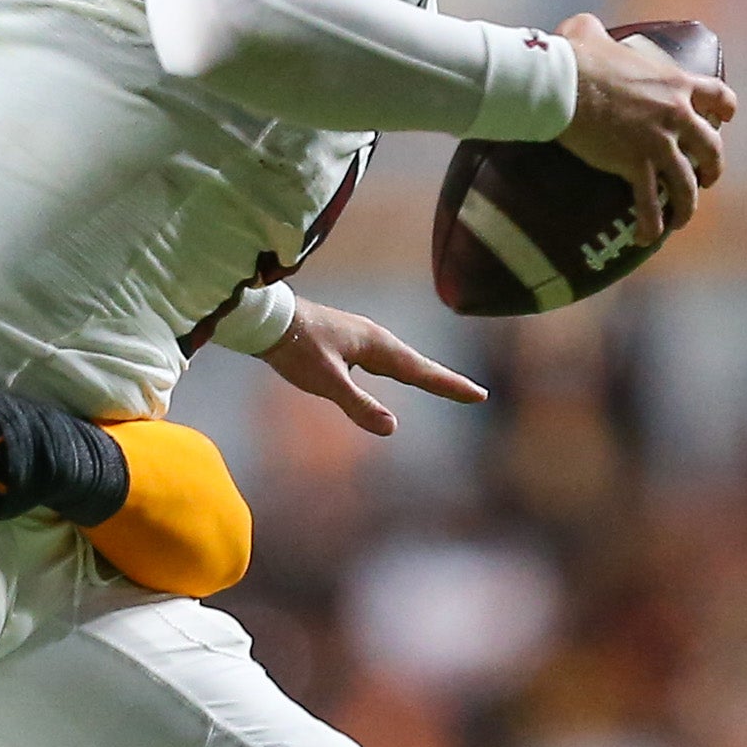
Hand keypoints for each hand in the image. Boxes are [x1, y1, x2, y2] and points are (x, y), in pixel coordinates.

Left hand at [250, 301, 484, 435]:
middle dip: (445, 380)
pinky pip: (383, 359)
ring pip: (400, 360)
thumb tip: (392, 428)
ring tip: (444, 385)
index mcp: (377, 345)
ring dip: (423, 373)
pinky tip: (396, 372)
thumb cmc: (295, 347)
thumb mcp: (326, 381)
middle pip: (417, 365)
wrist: (267, 319)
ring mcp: (362, 337)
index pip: (421, 371)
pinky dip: (400, 369)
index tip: (478, 394)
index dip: (450, 385)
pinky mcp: (348, 340)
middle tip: (474, 394)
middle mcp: (375, 338)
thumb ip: (358, 405)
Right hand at [555, 12, 732, 244]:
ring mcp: (659, 142)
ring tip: (680, 219)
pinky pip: (650, 203)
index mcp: (674, 82)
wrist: (561, 83)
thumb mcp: (588, 31)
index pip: (718, 96)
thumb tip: (581, 28)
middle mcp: (676, 114)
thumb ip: (595, 30)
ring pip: (687, 182)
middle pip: (711, 146)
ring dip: (687, 204)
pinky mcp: (636, 166)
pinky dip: (652, 224)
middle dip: (712, 166)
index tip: (726, 120)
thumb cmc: (572, 56)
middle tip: (706, 178)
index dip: (725, 110)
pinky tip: (648, 238)